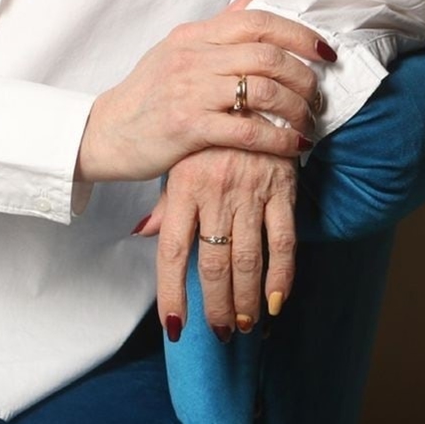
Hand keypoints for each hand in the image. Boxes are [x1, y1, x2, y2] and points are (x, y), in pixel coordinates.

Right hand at [75, 0, 328, 183]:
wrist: (107, 132)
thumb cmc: (147, 94)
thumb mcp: (178, 49)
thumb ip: (220, 26)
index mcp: (194, 35)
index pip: (257, 21)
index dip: (299, 35)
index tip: (325, 52)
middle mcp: (193, 57)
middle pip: (267, 55)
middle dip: (304, 76)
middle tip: (320, 95)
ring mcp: (190, 90)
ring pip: (263, 89)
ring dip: (297, 108)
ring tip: (309, 124)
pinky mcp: (189, 127)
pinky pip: (249, 130)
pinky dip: (280, 139)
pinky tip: (295, 146)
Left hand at [135, 147, 297, 340]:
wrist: (252, 91)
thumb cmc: (210, 134)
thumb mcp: (180, 161)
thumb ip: (166, 204)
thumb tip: (141, 233)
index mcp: (184, 186)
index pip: (172, 252)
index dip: (172, 293)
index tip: (176, 326)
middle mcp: (214, 192)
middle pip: (212, 264)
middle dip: (216, 305)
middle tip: (220, 332)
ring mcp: (249, 191)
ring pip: (247, 259)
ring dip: (246, 300)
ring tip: (244, 325)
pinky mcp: (281, 189)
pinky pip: (282, 240)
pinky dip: (281, 276)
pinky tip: (275, 301)